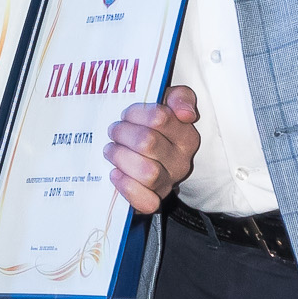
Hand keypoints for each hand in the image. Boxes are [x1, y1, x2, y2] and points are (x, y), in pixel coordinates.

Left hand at [106, 86, 199, 214]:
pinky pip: (146, 201)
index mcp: (186, 136)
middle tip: (114, 131)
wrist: (143, 155)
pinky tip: (115, 174)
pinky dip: (127, 187)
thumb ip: (180, 97)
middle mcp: (181, 161)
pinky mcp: (154, 200)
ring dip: (121, 157)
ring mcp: (168, 183)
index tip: (126, 114)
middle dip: (123, 134)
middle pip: (148, 143)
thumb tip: (185, 112)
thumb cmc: (153, 127)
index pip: (160, 118)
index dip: (136, 113)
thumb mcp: (167, 103)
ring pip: (147, 172)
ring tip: (111, 150)